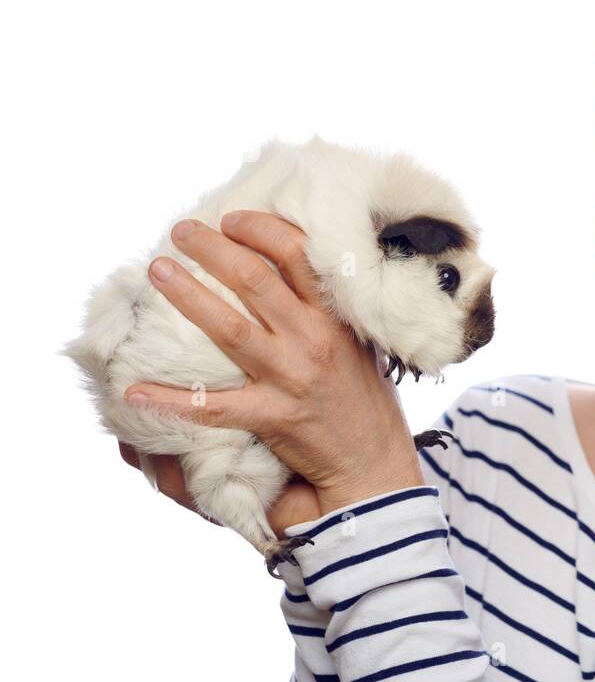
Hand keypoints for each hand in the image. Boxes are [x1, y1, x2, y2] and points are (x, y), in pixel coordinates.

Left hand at [121, 211, 423, 529]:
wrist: (373, 461)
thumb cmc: (364, 398)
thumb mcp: (358, 342)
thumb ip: (328, 310)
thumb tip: (292, 269)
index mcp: (335, 317)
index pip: (298, 255)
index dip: (260, 229)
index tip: (231, 219)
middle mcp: (312, 340)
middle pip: (255, 280)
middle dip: (213, 248)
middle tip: (181, 230)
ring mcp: (291, 378)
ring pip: (230, 328)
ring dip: (189, 296)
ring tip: (159, 269)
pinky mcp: (272, 416)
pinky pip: (213, 406)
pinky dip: (171, 399)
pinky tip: (134, 389)